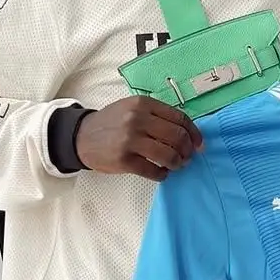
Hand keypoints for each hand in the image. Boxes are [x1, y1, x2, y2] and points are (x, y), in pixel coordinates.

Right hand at [75, 96, 200, 180]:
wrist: (81, 137)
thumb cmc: (112, 123)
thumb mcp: (133, 109)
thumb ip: (158, 117)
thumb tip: (189, 135)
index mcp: (143, 104)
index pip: (180, 118)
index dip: (194, 133)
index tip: (199, 144)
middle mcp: (137, 119)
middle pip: (178, 137)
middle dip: (188, 150)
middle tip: (187, 157)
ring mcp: (130, 140)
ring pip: (169, 155)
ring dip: (178, 163)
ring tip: (175, 165)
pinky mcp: (124, 160)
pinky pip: (154, 171)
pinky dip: (163, 174)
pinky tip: (161, 172)